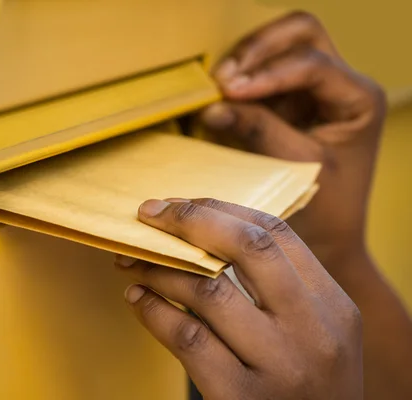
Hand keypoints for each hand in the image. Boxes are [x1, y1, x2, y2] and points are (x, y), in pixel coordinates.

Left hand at [115, 198, 362, 398]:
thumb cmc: (305, 386)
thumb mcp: (316, 334)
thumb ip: (280, 289)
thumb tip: (205, 235)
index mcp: (333, 305)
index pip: (275, 233)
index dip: (219, 209)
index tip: (178, 205)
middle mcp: (312, 332)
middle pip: (247, 247)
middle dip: (188, 220)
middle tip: (148, 213)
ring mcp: (280, 366)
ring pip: (208, 290)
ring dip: (158, 268)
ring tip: (132, 261)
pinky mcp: (241, 398)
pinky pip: (187, 338)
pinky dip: (153, 311)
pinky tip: (138, 299)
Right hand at [200, 11, 386, 266]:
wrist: (329, 236)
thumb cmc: (325, 208)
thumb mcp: (295, 167)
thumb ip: (258, 131)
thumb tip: (213, 108)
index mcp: (357, 99)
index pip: (312, 65)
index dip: (268, 74)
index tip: (230, 90)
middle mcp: (339, 85)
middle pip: (302, 33)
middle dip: (260, 48)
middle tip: (224, 77)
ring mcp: (313, 91)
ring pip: (281, 46)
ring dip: (248, 60)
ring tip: (218, 85)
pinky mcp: (289, 103)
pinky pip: (263, 76)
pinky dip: (241, 81)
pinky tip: (222, 96)